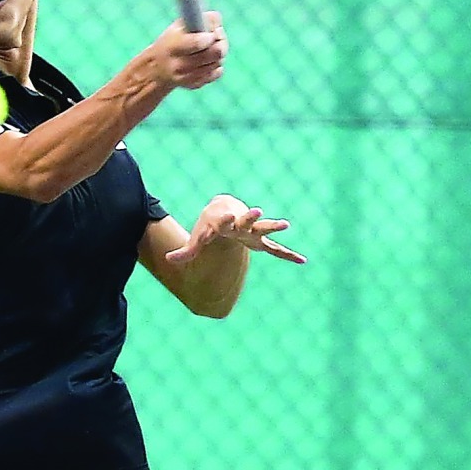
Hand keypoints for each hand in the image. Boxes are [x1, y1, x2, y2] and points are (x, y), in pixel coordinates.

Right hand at [148, 11, 227, 89]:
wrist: (155, 69)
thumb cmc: (170, 42)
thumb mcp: (177, 27)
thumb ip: (197, 19)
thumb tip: (216, 19)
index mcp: (172, 47)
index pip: (199, 42)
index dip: (211, 35)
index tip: (212, 31)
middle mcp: (179, 65)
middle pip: (215, 53)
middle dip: (221, 42)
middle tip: (217, 36)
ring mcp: (187, 78)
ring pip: (218, 62)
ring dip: (219, 53)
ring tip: (210, 47)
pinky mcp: (194, 85)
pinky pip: (216, 73)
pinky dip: (216, 65)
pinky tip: (207, 60)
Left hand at [166, 194, 305, 264]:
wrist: (225, 209)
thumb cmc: (211, 225)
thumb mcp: (198, 237)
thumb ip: (187, 251)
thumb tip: (168, 260)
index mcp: (222, 224)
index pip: (220, 224)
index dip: (220, 224)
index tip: (224, 221)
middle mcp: (239, 225)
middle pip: (244, 220)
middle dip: (249, 216)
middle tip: (256, 210)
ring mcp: (252, 231)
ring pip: (263, 227)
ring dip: (273, 226)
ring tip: (285, 224)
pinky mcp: (260, 239)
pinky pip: (276, 249)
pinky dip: (287, 255)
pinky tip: (302, 261)